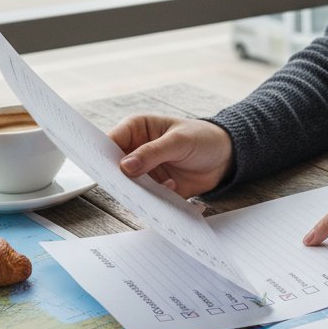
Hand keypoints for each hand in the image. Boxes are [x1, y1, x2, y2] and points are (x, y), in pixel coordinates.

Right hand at [109, 114, 233, 198]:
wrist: (225, 157)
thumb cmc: (202, 138)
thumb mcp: (179, 141)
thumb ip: (152, 152)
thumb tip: (125, 166)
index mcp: (137, 129)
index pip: (111, 141)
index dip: (102, 155)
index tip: (102, 170)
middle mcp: (136, 150)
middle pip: (115, 167)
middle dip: (118, 178)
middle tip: (123, 187)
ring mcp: (144, 171)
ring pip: (128, 185)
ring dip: (137, 191)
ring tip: (152, 191)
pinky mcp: (154, 188)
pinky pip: (145, 198)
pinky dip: (152, 200)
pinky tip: (169, 192)